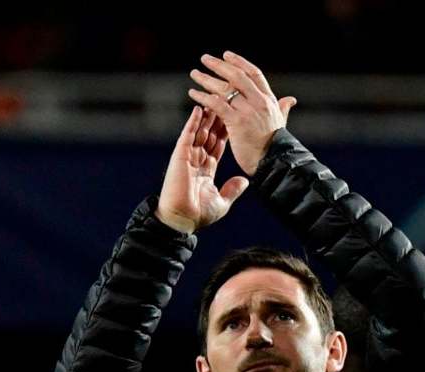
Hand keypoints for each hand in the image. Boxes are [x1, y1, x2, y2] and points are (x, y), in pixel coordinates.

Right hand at [156, 107, 248, 233]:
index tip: (237, 119)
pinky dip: (193, 122)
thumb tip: (244, 181)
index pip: (218, 145)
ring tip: (215, 98)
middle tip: (227, 104)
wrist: (182, 220)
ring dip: (208, 116)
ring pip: (200, 131)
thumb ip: (233, 190)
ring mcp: (188, 156)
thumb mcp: (222, 202)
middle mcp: (197, 159)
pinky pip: (188, 135)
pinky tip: (199, 108)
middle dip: (219, 119)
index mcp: (206, 169)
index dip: (227, 132)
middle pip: (210, 134)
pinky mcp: (180, 155)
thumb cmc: (199, 215)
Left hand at [188, 52, 295, 174]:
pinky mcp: (236, 122)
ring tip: (195, 74)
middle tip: (205, 58)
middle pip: (237, 76)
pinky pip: (217, 104)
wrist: (274, 164)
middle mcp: (259, 101)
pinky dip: (204, 97)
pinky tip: (194, 94)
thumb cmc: (275, 147)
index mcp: (269, 100)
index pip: (254, 73)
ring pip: (225, 88)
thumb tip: (290, 100)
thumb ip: (282, 108)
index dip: (240, 62)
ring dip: (207, 79)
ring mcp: (247, 111)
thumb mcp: (281, 123)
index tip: (226, 55)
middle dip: (219, 65)